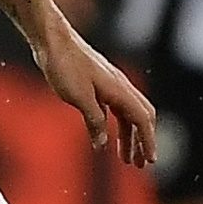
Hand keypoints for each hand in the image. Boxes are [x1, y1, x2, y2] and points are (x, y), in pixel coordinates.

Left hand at [33, 16, 158, 167]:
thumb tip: (102, 144)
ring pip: (126, 114)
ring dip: (128, 136)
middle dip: (142, 141)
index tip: (150, 160)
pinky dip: (114, 125)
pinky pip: (113, 108)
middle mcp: (119, 86)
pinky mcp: (97, 84)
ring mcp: (109, 84)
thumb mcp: (79, 97)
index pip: (142, 119)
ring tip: (124, 157)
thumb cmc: (64, 64)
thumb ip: (94, 120)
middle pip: (140, 117)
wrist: (52, 40)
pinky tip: (105, 136)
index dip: (148, 141)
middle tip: (139, 164)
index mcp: (119, 90)